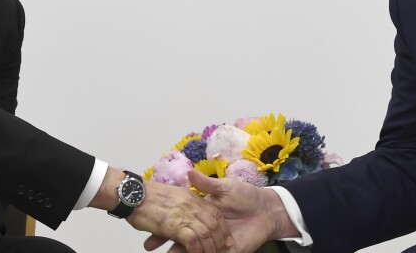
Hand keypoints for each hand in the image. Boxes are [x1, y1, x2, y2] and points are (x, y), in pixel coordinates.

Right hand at [145, 169, 296, 252]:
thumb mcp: (225, 187)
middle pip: (182, 238)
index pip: (180, 221)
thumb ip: (206, 184)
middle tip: (148, 245)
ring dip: (178, 251)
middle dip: (165, 242)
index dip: (165, 225)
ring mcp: (214, 243)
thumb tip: (189, 171)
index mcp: (203, 214)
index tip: (149, 227)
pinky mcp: (226, 252)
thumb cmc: (246, 196)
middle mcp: (205, 229)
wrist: (267, 210)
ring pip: (192, 250)